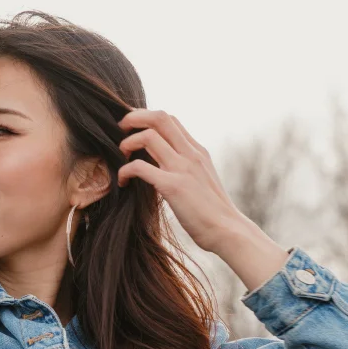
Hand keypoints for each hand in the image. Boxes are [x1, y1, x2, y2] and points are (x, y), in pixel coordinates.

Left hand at [118, 110, 290, 291]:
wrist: (228, 231)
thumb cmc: (213, 213)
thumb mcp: (202, 181)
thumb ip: (187, 168)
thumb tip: (166, 167)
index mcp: (198, 151)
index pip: (170, 120)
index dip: (146, 118)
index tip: (131, 129)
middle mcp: (191, 154)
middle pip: (159, 117)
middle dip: (133, 117)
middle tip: (119, 131)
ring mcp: (183, 168)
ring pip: (148, 136)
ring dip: (127, 143)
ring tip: (121, 158)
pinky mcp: (173, 186)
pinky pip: (140, 167)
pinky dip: (125, 170)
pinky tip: (123, 182)